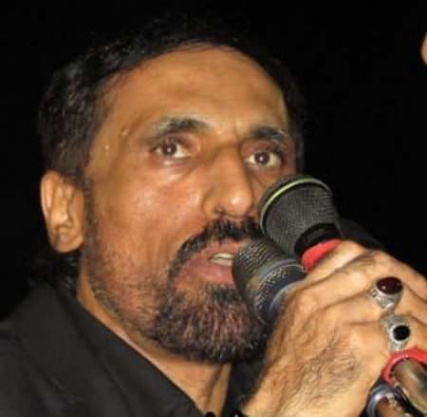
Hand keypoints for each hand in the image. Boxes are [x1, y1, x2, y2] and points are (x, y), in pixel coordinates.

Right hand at [242, 241, 426, 416]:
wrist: (284, 407)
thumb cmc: (289, 373)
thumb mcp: (294, 324)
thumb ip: (320, 303)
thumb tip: (356, 294)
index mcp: (304, 293)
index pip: (346, 252)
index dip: (378, 258)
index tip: (394, 272)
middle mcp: (320, 300)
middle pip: (376, 267)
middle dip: (408, 277)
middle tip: (424, 292)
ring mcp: (339, 320)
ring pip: (394, 299)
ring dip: (421, 312)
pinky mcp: (360, 346)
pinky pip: (401, 332)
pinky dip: (419, 339)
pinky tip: (421, 348)